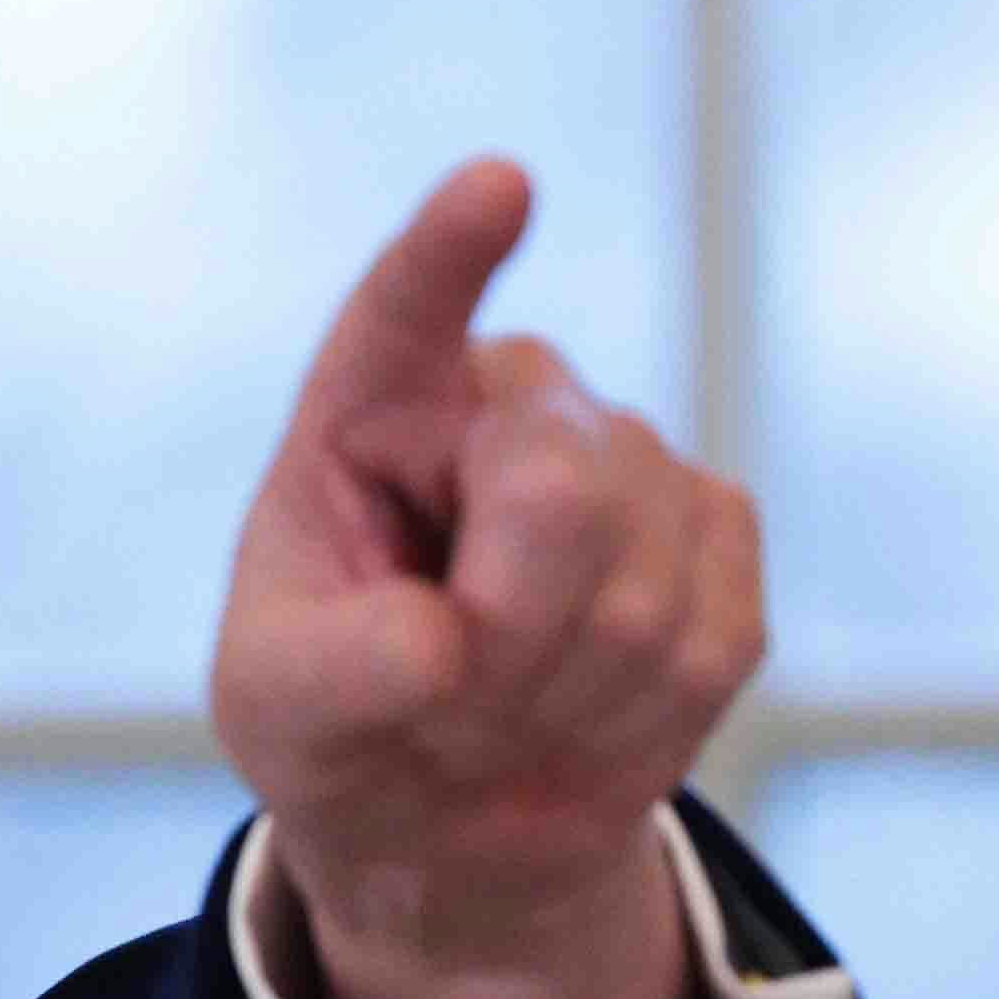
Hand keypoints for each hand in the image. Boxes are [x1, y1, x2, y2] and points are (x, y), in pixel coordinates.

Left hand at [209, 158, 760, 998]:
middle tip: (437, 701)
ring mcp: (632, 459)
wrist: (446, 810)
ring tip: (495, 713)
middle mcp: (513, 401)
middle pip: (559, 491)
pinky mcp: (720, 537)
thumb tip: (440, 645)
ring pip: (638, 591)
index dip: (451, 252)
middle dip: (503, 633)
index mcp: (374, 406)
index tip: (496, 187)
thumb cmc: (336, 719)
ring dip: (556, 696)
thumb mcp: (277, 705)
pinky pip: (709, 641)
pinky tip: (581, 712)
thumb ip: (332, 670)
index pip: (406, 312)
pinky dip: (636, 719)